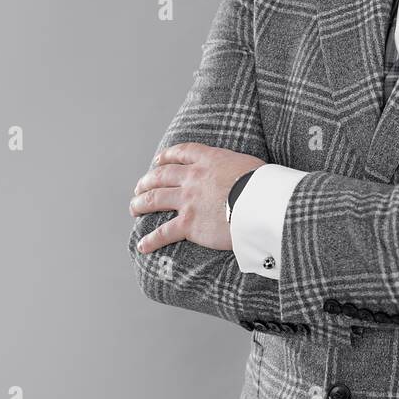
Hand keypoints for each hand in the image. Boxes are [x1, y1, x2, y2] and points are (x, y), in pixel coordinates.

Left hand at [131, 143, 264, 253]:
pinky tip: (143, 246)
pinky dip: (151, 240)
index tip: (158, 160)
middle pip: (161, 175)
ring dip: (141, 204)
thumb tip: (243, 178)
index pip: (182, 153)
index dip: (167, 156)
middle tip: (140, 188)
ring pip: (155, 199)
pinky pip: (163, 232)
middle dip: (147, 181)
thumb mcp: (249, 165)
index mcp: (209, 159)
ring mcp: (188, 200)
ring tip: (134, 209)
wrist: (261, 202)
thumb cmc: (264, 185)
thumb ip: (236, 169)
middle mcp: (194, 177)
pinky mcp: (189, 224)